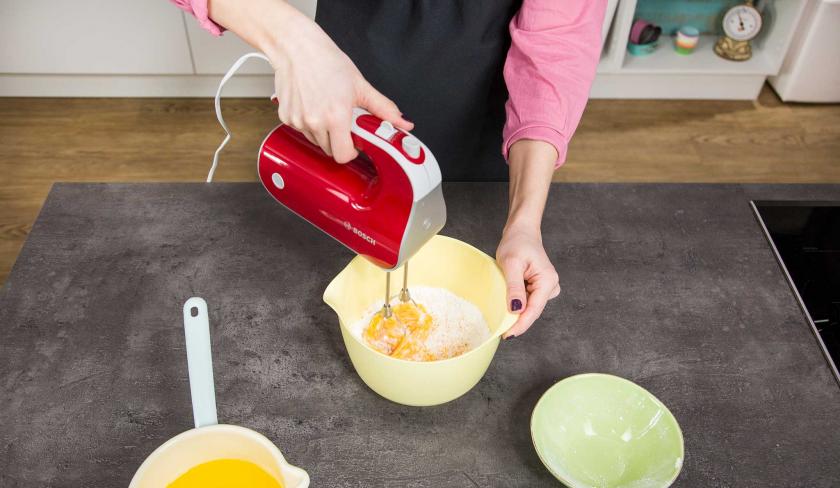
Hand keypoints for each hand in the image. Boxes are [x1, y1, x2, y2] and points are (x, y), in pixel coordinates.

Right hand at [209, 0, 412, 162]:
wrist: (296, 48)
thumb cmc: (326, 62)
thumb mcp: (360, 85)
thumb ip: (383, 108)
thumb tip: (402, 122)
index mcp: (336, 117)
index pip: (343, 155)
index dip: (352, 151)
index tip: (355, 143)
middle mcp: (315, 122)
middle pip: (330, 150)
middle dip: (339, 140)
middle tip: (342, 120)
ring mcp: (298, 121)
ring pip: (316, 141)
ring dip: (324, 132)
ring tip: (326, 108)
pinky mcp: (286, 117)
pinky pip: (301, 131)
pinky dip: (308, 124)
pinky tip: (312, 105)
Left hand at [496, 225, 559, 338]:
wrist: (522, 231)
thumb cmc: (517, 243)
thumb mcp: (511, 264)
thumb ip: (514, 287)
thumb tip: (516, 310)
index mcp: (548, 281)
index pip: (534, 310)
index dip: (520, 325)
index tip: (506, 335)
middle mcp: (551, 286)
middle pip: (532, 311)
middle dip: (517, 320)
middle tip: (497, 328)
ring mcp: (547, 287)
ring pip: (529, 308)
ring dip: (516, 312)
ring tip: (500, 312)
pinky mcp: (540, 287)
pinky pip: (527, 301)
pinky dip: (516, 304)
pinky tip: (507, 303)